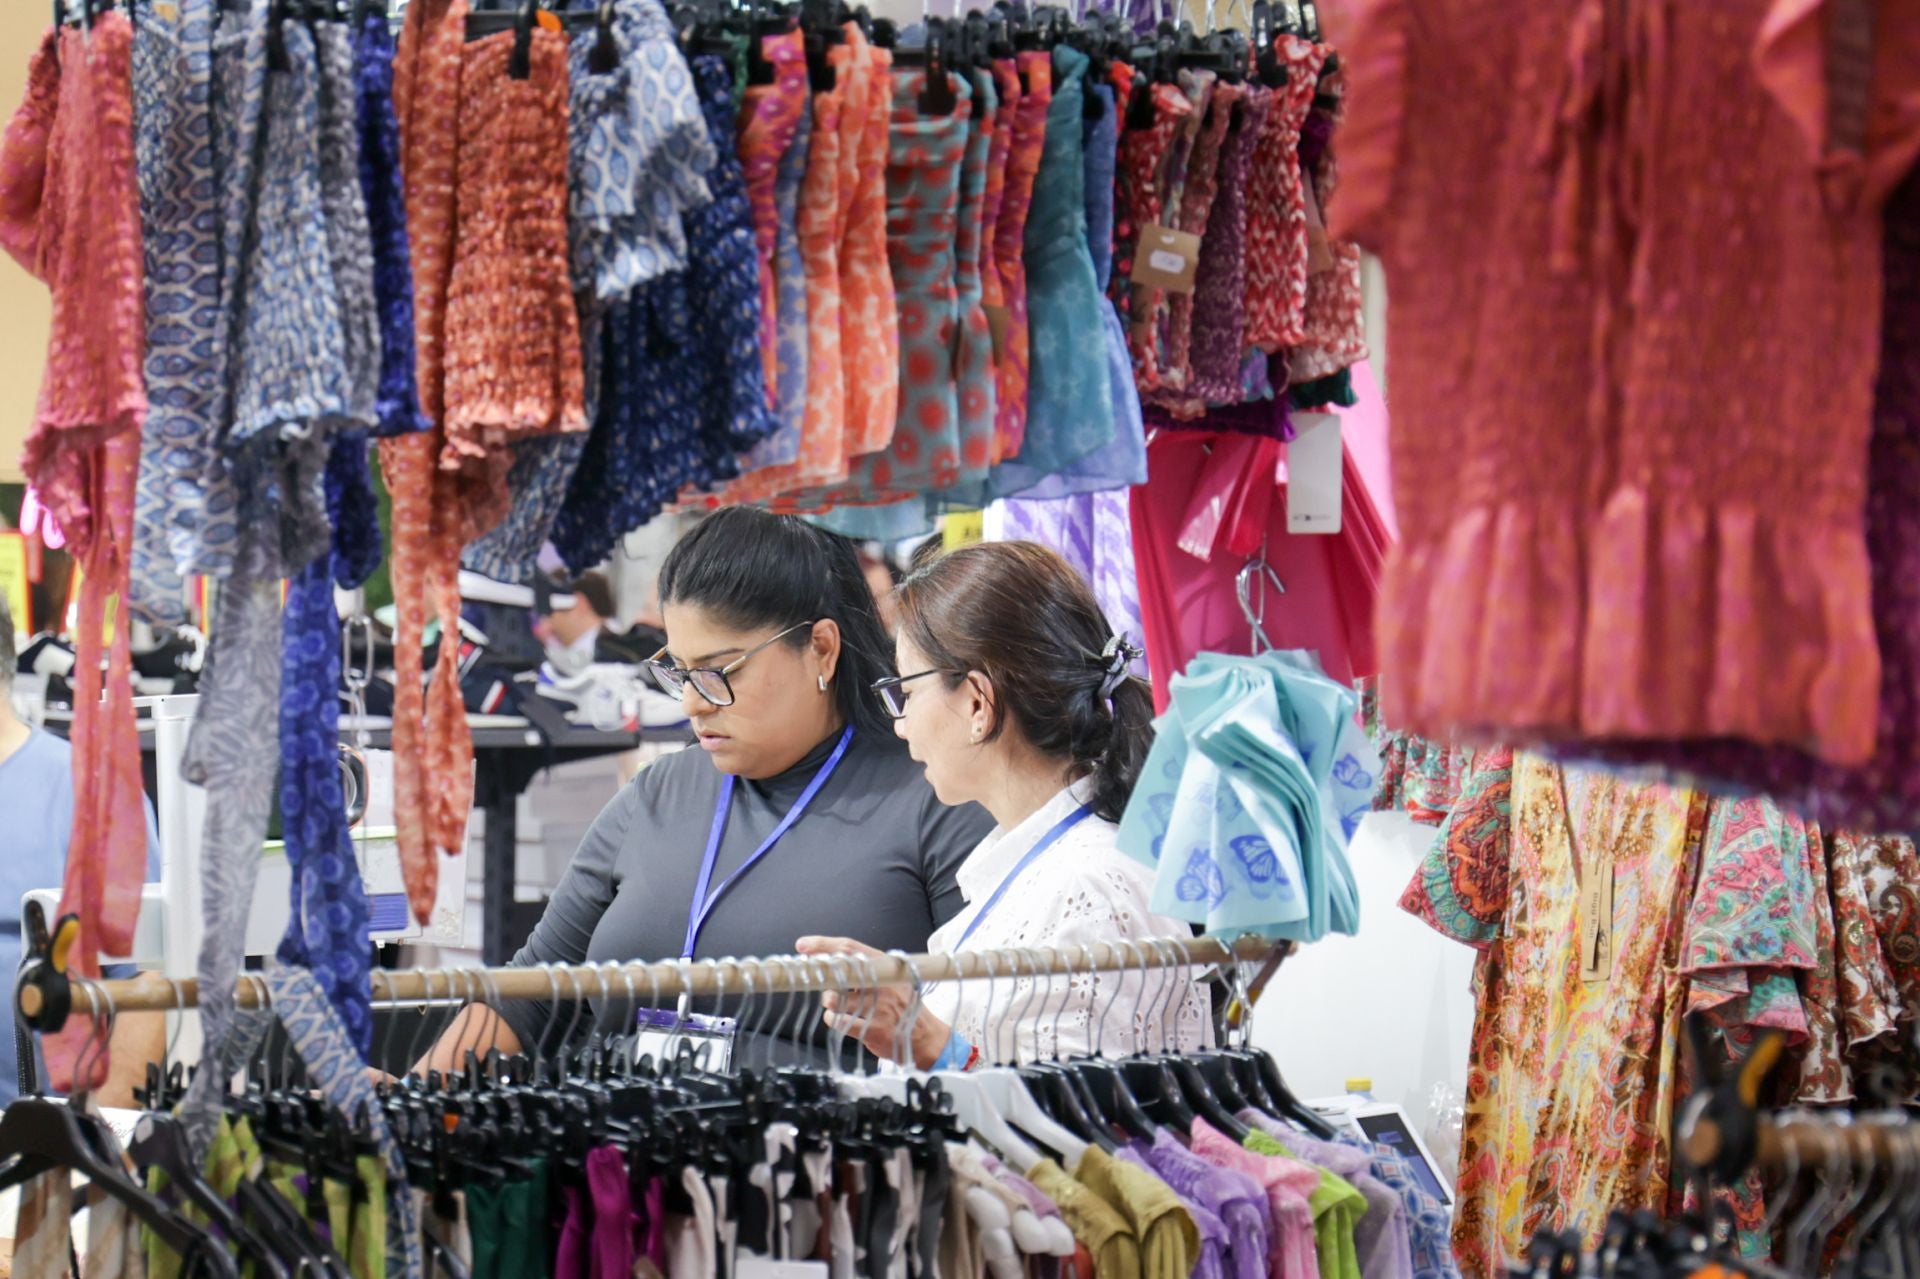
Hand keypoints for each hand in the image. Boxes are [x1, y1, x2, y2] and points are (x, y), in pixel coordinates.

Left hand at [795, 936, 950, 1069]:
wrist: (924, 1037)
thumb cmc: (903, 1006)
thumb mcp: (893, 978)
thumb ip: (868, 969)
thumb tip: (832, 960)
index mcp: (886, 966)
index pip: (850, 948)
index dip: (823, 944)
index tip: (803, 945)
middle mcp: (882, 983)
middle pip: (838, 972)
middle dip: (821, 976)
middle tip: (814, 978)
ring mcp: (878, 1007)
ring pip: (833, 998)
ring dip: (829, 1001)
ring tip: (837, 1003)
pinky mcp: (872, 1028)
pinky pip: (837, 1021)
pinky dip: (832, 1019)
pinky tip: (840, 1019)